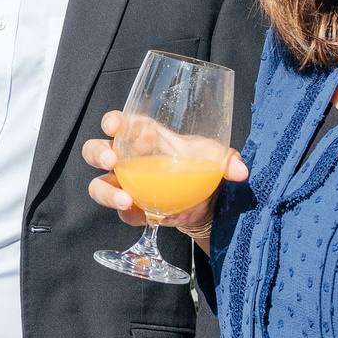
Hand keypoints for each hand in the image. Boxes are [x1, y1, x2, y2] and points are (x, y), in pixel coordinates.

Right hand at [82, 111, 245, 251]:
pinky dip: (127, 214)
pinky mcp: (131, 208)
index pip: (122, 123)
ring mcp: (125, 184)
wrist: (205, 201)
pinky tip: (141, 215)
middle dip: (99, 153)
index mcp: (144, 135)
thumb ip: (228, 160)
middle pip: (97, 149)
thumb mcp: (215, 158)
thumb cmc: (201, 166)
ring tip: (124, 201)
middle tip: (112, 160)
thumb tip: (241, 170)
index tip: (113, 125)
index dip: (113, 121)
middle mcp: (128, 158)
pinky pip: (120, 211)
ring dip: (106, 192)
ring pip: (98, 184)